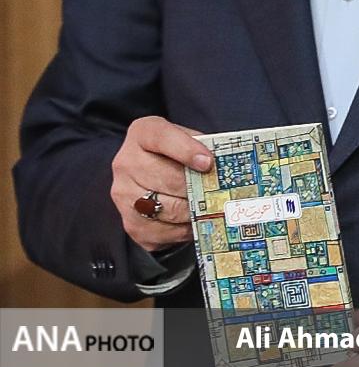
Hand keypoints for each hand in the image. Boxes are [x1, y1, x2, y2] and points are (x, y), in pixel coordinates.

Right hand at [110, 116, 212, 251]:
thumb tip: (226, 167)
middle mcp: (126, 163)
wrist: (149, 174)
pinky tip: (197, 222)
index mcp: (143, 134)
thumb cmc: (177, 154)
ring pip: (166, 208)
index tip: (208, 163)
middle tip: (220, 193)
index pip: (162, 138)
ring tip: (212, 209)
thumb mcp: (189, 139)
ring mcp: (123, 195)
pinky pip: (161, 232)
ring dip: (193, 211)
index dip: (187, 150)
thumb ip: (204, 146)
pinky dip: (184, 230)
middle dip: (198, 187)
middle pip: (167, 178)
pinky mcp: (130, 223)